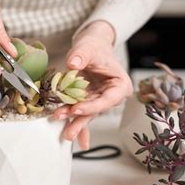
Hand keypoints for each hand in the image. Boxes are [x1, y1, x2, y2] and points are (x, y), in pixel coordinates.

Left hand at [54, 21, 132, 149]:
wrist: (91, 46)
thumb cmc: (95, 46)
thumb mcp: (88, 47)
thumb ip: (81, 55)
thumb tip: (72, 64)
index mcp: (120, 86)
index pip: (106, 100)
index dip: (91, 106)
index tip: (76, 109)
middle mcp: (111, 96)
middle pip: (95, 111)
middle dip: (81, 121)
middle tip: (69, 132)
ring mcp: (98, 100)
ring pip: (86, 114)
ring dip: (73, 122)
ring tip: (64, 133)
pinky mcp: (87, 101)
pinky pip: (81, 114)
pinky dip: (75, 123)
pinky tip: (74, 138)